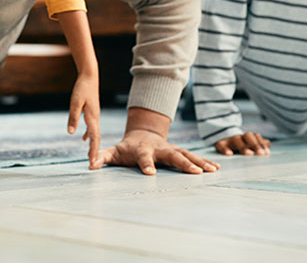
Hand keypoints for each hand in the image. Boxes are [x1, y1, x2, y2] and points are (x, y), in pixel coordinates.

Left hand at [67, 72, 100, 167]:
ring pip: (94, 134)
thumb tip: (71, 133)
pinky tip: (83, 139)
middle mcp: (95, 118)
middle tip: (92, 165)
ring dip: (92, 146)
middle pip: (96, 138)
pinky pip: (91, 128)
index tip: (92, 163)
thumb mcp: (75, 102)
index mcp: (92, 117)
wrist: (89, 76)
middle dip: (94, 152)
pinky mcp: (91, 112)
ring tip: (90, 157)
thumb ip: (73, 117)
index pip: (94, 138)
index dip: (93, 151)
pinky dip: (88, 135)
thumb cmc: (82, 88)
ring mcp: (94, 115)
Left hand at [93, 107, 219, 174]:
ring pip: (186, 154)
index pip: (143, 157)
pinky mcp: (179, 151)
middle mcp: (159, 148)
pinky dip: (204, 161)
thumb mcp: (114, 151)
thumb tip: (91, 165)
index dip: (146, 164)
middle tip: (195, 172)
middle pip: (171, 155)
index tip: (150, 173)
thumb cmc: (127, 147)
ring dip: (198, 162)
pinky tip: (216, 168)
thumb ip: (103, 157)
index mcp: (142, 150)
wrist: (143, 132)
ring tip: (211, 170)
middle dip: (183, 163)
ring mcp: (170, 148)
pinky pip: (193, 156)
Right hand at [214, 132, 270, 155]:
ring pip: (237, 139)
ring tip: (249, 154)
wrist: (222, 139)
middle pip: (248, 136)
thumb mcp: (249, 143)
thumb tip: (268, 143)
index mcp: (248, 137)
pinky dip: (225, 149)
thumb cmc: (240, 145)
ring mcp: (230, 140)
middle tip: (261, 154)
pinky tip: (229, 154)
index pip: (256, 136)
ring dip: (243, 146)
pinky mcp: (221, 144)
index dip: (262, 144)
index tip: (266, 153)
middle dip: (255, 144)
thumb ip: (259, 143)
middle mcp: (240, 137)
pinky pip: (221, 145)